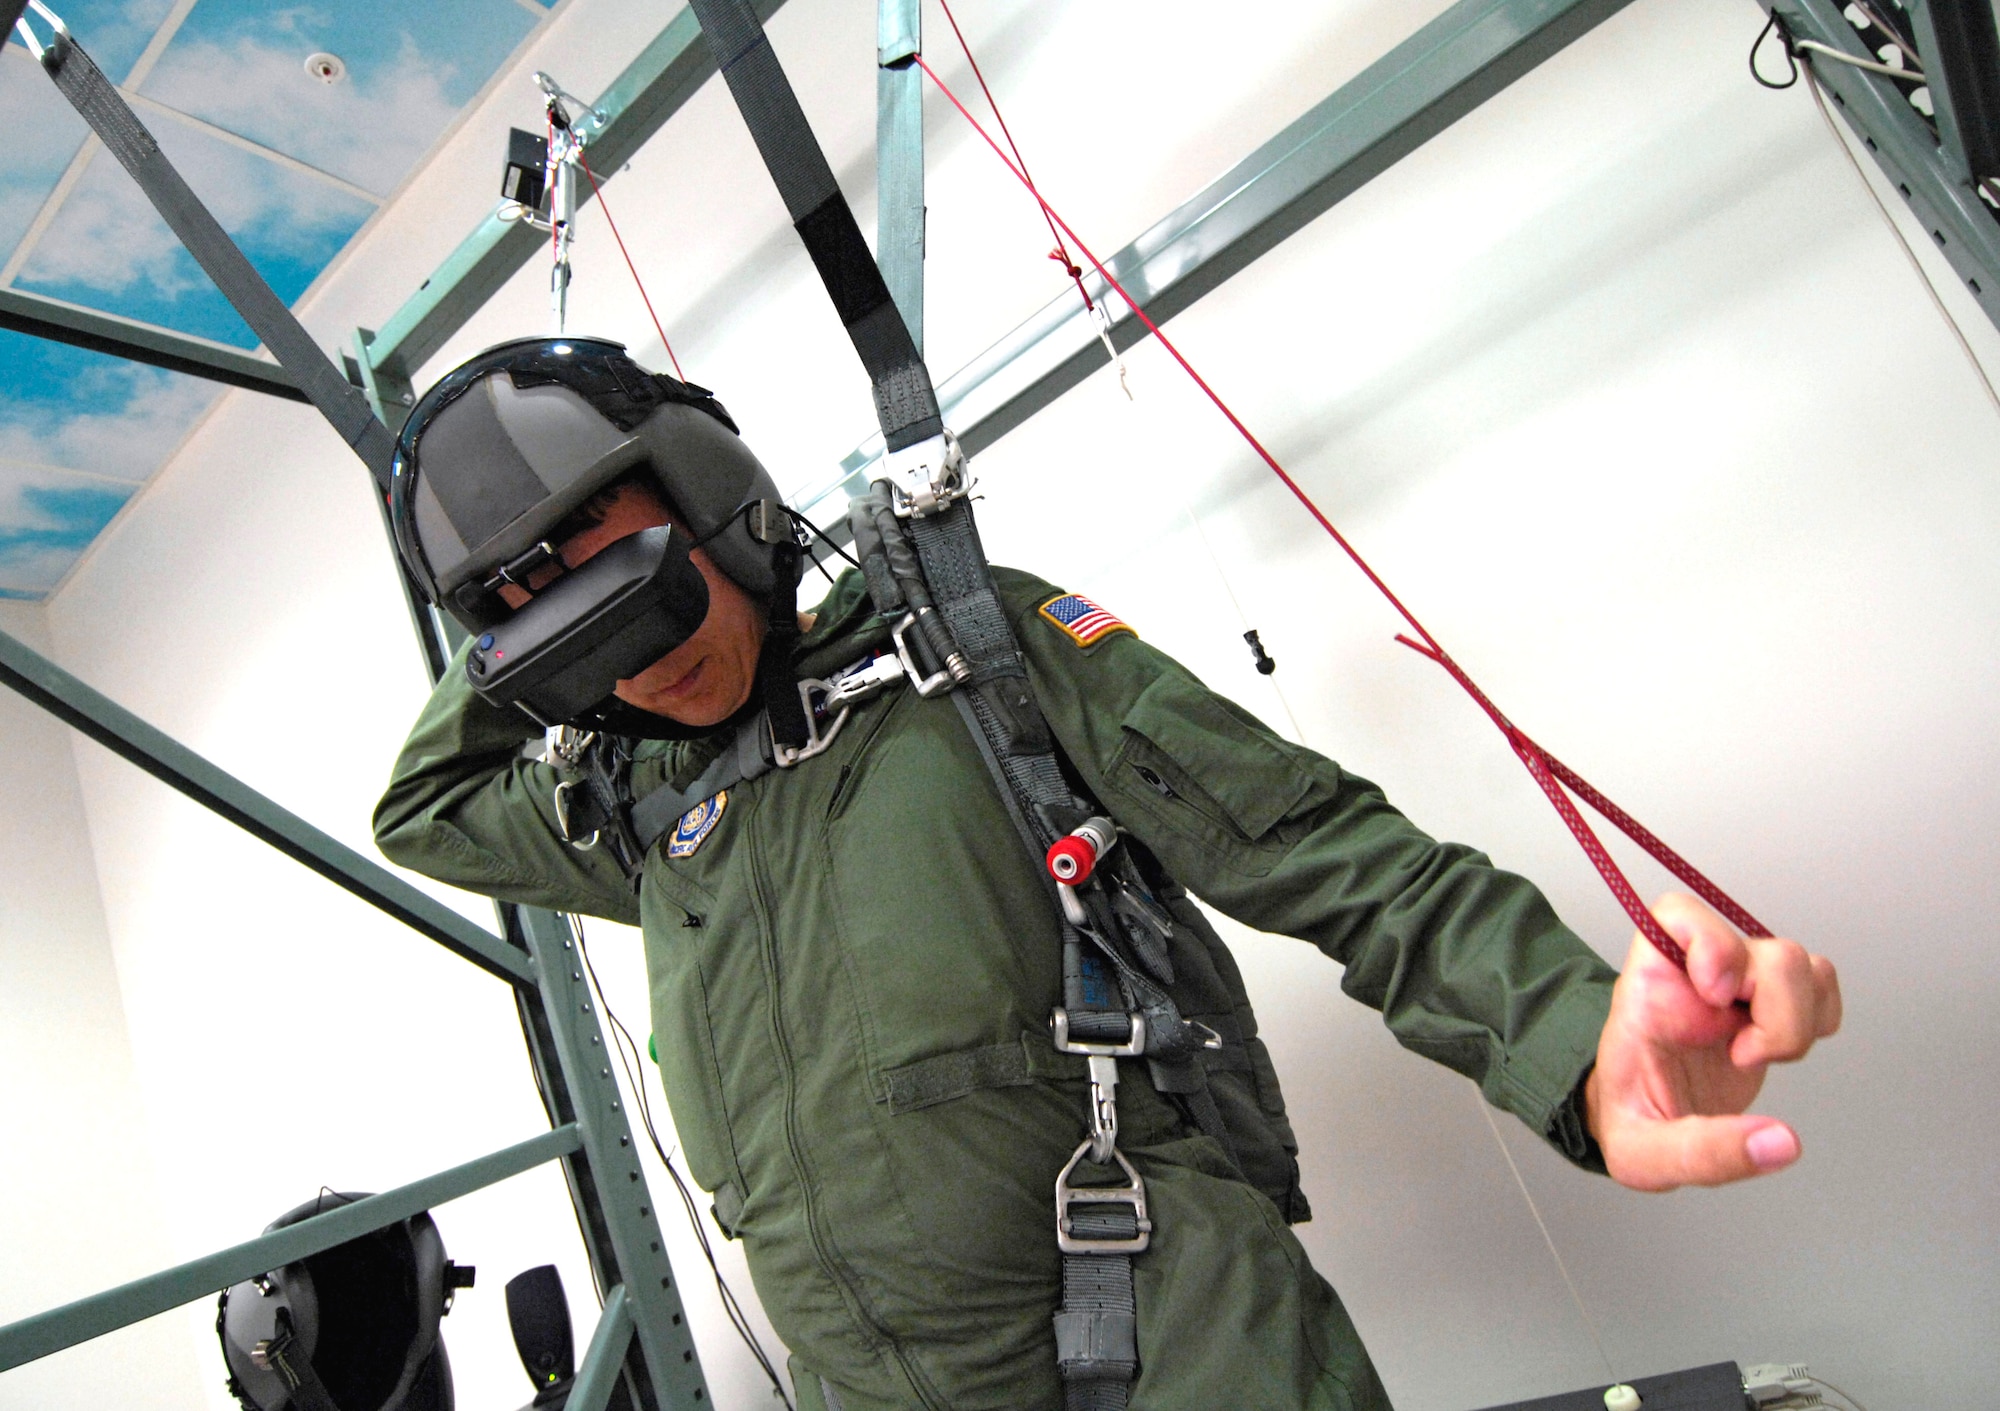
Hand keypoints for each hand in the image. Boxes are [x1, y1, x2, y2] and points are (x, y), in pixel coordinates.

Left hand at [1585, 893, 1840, 1190]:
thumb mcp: (1644, 1155)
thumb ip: (1705, 1153)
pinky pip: (1818, 983)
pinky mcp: (1767, 1005)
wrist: (1638, 1123)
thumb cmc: (1630, 1124)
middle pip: (1770, 950)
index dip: (1710, 941)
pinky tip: (1777, 1050)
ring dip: (1798, 1018)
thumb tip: (1781, 1144)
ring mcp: (1737, 987)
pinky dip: (1818, 1016)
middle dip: (1777, 1010)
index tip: (1716, 995)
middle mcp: (1696, 976)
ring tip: (1754, 1055)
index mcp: (1650, 990)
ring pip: (1801, 965)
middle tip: (1741, 1055)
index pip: (1677, 916)